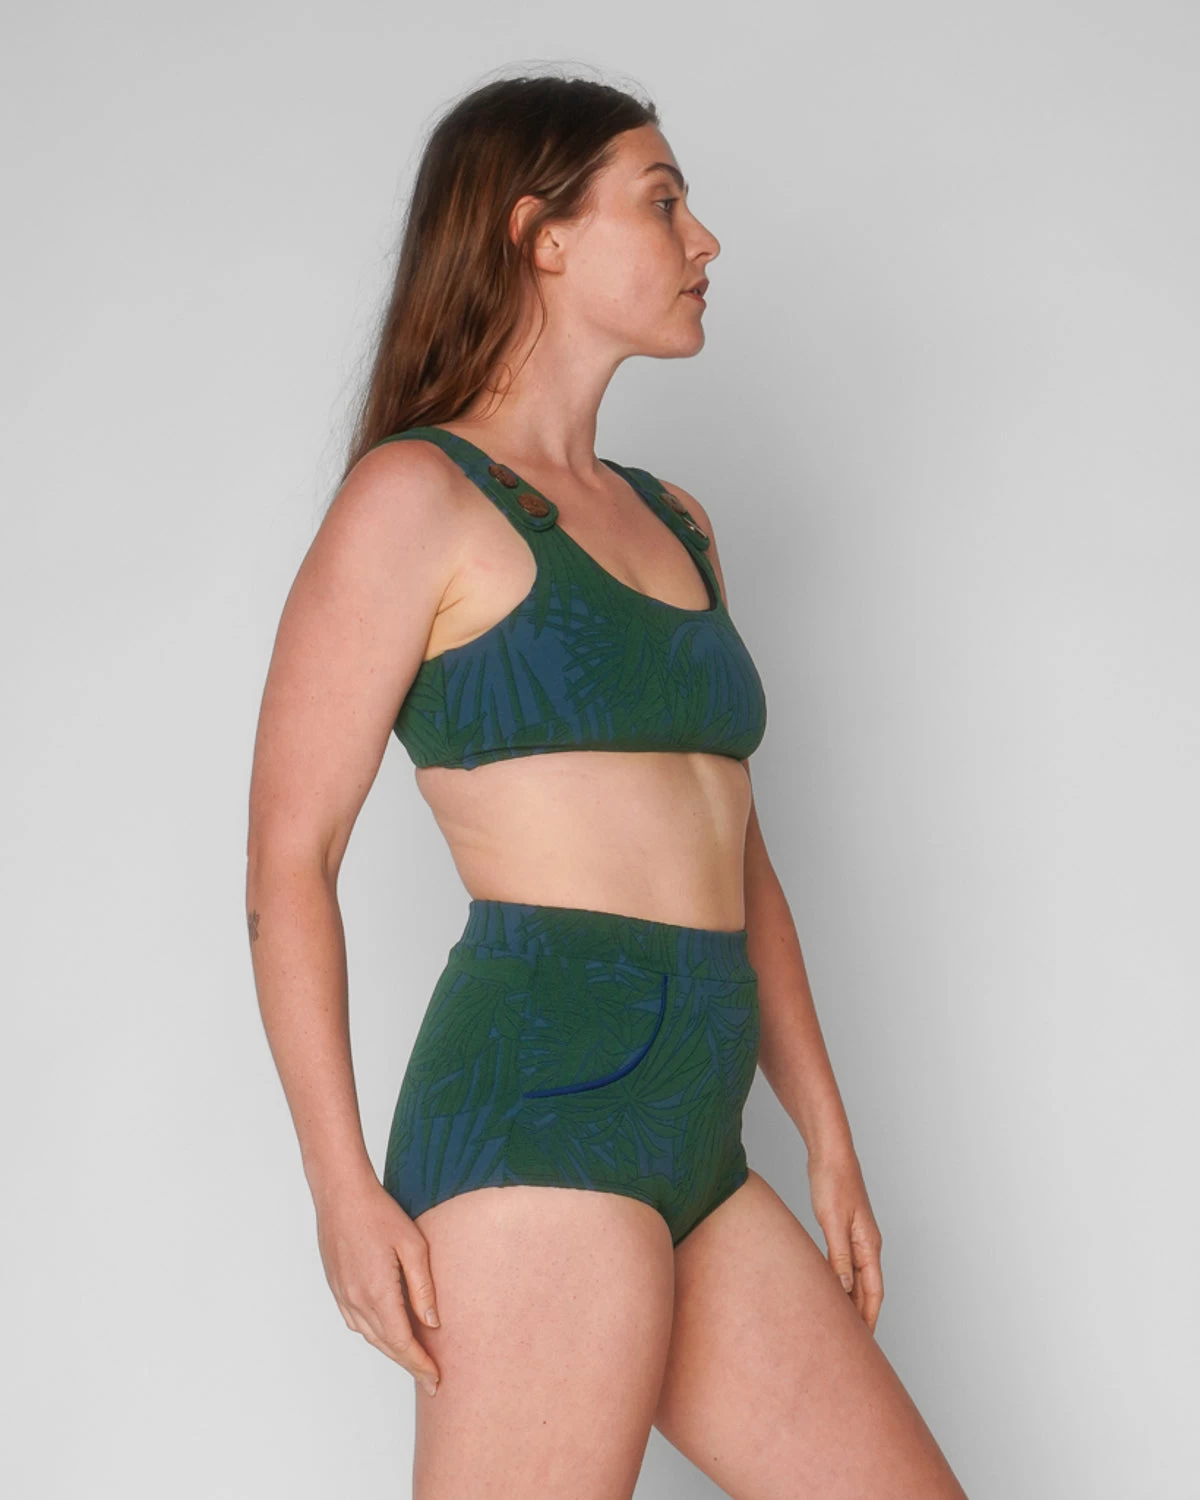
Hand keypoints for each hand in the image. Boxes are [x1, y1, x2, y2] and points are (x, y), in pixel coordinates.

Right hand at [314, 1178, 442, 1394]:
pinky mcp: (337, 1287)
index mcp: (377, 1293)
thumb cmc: (379, 1213)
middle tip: (430, 1380)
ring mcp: (343, 1295)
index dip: (420, 1364)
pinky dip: (374, 1334)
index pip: (402, 1342)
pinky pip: (356, 1322)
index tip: (436, 1380)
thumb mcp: (413, 1246)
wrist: (340, 1194)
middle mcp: (356, 1301)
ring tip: (413, 1359)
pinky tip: (386, 1333)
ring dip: (391, 1351)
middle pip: (386, 1345)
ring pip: (370, 1336)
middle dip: (409, 1364)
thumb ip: (423, 1288)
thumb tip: (432, 1324)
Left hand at [806, 1145, 883, 1332]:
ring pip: (857, 1278)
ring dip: (852, 1301)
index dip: (869, 1318)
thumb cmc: (833, 1182)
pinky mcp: (844, 1230)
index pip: (874, 1292)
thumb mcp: (833, 1221)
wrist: (830, 1154)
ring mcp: (857, 1237)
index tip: (862, 1343)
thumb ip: (839, 1256)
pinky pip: (846, 1265)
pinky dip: (841, 1282)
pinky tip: (831, 1290)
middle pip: (869, 1289)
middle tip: (851, 1344)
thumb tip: (845, 1289)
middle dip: (863, 1316)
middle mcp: (867, 1244)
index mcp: (869, 1245)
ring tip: (841, 1324)